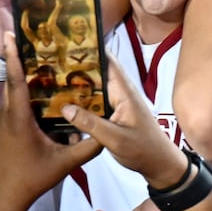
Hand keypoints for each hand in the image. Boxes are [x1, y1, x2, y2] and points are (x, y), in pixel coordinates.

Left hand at [0, 32, 101, 207]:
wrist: (2, 195)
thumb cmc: (31, 178)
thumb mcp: (63, 164)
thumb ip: (87, 149)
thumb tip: (107, 135)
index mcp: (18, 117)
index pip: (15, 80)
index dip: (14, 56)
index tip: (10, 35)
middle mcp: (6, 113)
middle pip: (13, 80)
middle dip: (21, 59)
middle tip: (35, 39)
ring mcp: (1, 119)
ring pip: (12, 91)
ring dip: (23, 76)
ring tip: (42, 61)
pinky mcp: (2, 126)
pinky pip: (12, 102)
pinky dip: (23, 93)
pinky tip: (39, 94)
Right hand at [61, 61, 187, 189]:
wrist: (161, 166)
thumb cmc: (143, 150)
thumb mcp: (115, 139)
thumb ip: (90, 124)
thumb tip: (65, 108)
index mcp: (124, 92)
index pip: (107, 61)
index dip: (90, 50)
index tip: (66, 44)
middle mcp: (121, 92)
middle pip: (98, 71)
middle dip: (77, 65)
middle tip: (50, 61)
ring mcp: (118, 101)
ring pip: (95, 85)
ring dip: (78, 81)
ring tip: (52, 77)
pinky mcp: (115, 111)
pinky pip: (96, 98)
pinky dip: (82, 97)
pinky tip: (65, 100)